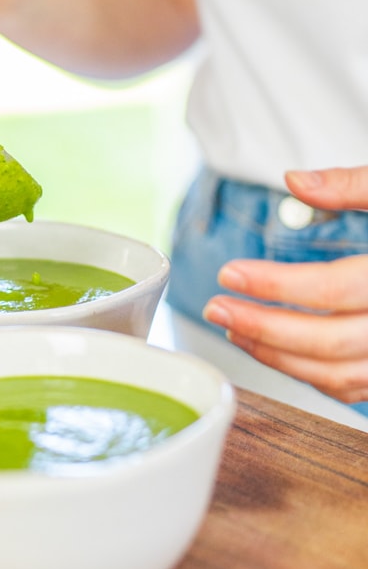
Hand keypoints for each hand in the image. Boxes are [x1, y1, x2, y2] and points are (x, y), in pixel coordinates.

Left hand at [203, 167, 367, 403]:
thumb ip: (354, 184)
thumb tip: (294, 181)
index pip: (334, 288)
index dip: (276, 285)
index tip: (229, 274)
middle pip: (331, 343)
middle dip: (264, 329)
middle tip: (215, 308)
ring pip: (343, 376)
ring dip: (281, 359)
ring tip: (237, 330)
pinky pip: (360, 388)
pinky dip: (316, 377)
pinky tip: (282, 352)